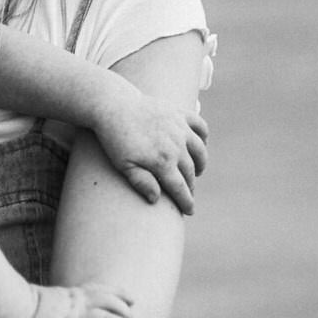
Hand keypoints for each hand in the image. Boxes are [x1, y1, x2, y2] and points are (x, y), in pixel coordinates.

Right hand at [21, 281, 145, 317]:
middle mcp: (73, 302)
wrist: (0, 304)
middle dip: (128, 315)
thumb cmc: (11, 303)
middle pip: (110, 304)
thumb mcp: (35, 301)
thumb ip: (49, 307)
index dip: (118, 294)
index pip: (99, 291)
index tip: (132, 299)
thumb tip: (49, 314)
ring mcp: (69, 315)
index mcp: (68, 294)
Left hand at [93, 94, 207, 212]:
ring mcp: (180, 128)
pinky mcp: (180, 113)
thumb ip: (141, 182)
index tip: (189, 211)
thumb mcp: (123, 165)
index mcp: (162, 161)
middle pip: (190, 172)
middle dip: (190, 186)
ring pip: (200, 151)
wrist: (114, 106)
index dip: (186, 201)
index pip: (181, 187)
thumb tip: (156, 199)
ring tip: (196, 173)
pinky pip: (200, 126)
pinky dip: (204, 136)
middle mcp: (176, 145)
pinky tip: (200, 144)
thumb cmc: (115, 139)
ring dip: (201, 164)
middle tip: (187, 193)